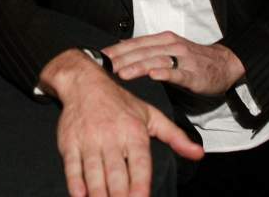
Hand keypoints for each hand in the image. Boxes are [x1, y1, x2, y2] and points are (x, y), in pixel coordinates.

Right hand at [41, 50, 202, 196]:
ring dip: (99, 193)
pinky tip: (80, 195)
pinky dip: (75, 182)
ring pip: (94, 172)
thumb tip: (199, 153)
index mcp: (133, 132)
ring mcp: (89, 140)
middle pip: (116, 173)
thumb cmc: (119, 102)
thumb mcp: (150, 115)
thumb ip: (175, 136)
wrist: (84, 83)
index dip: (140, 184)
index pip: (139, 163)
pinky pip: (72, 165)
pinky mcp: (70, 142)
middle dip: (119, 195)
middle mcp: (111, 136)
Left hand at [102, 31, 244, 95]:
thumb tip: (120, 52)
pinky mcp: (194, 74)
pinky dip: (165, 74)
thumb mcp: (168, 50)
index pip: (135, 43)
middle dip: (121, 59)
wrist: (224, 63)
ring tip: (121, 73)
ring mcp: (183, 59)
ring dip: (137, 67)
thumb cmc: (192, 59)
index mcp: (162, 40)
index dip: (117, 50)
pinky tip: (154, 76)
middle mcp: (171, 45)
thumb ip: (147, 51)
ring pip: (156, 61)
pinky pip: (178, 73)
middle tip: (104, 67)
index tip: (99, 56)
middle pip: (141, 52)